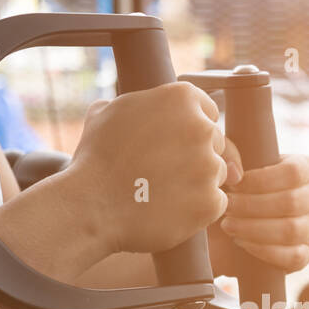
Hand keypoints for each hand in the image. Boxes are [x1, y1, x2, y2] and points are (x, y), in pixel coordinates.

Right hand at [64, 83, 239, 255]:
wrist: (91, 206)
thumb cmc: (95, 159)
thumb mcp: (106, 113)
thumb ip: (137, 104)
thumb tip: (141, 105)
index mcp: (182, 98)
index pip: (208, 112)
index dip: (190, 130)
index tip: (174, 145)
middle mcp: (202, 128)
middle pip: (215, 144)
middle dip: (196, 157)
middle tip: (164, 172)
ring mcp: (209, 166)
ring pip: (218, 174)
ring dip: (198, 183)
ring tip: (163, 192)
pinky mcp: (210, 202)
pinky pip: (216, 203)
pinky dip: (199, 209)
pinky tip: (171, 210)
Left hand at [213, 153, 308, 272]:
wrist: (231, 220)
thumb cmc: (235, 187)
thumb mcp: (233, 167)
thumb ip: (229, 156)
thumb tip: (235, 173)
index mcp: (305, 169)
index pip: (294, 172)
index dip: (261, 180)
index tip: (234, 184)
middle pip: (291, 202)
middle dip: (252, 206)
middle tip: (227, 206)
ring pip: (292, 230)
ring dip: (254, 228)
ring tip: (228, 225)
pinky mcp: (306, 253)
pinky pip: (294, 256)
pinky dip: (264, 250)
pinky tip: (242, 242)